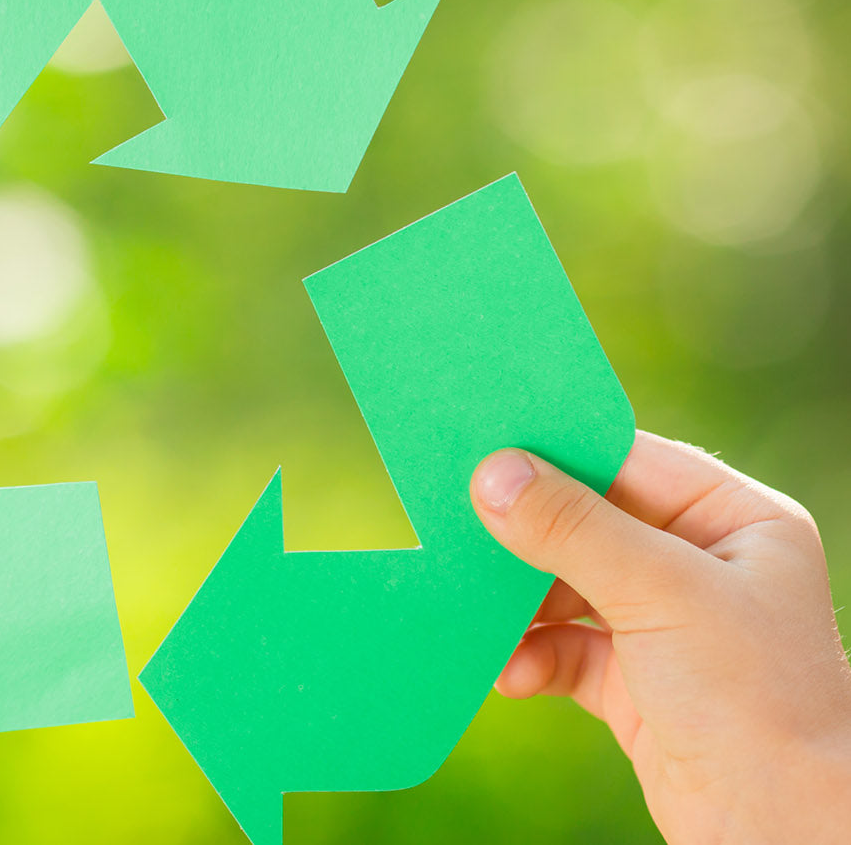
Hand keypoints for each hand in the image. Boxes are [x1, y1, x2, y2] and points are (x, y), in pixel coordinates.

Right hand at [471, 431, 850, 844]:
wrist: (785, 835)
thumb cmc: (755, 700)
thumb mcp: (661, 593)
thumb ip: (572, 528)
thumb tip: (493, 472)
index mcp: (736, 520)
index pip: (630, 460)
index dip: (558, 450)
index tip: (482, 441)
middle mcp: (703, 565)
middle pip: (590, 523)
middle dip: (528, 535)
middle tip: (461, 527)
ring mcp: (668, 626)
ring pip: (569, 587)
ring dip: (521, 605)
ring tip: (481, 615)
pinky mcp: (637, 683)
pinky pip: (566, 649)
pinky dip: (533, 657)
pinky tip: (512, 673)